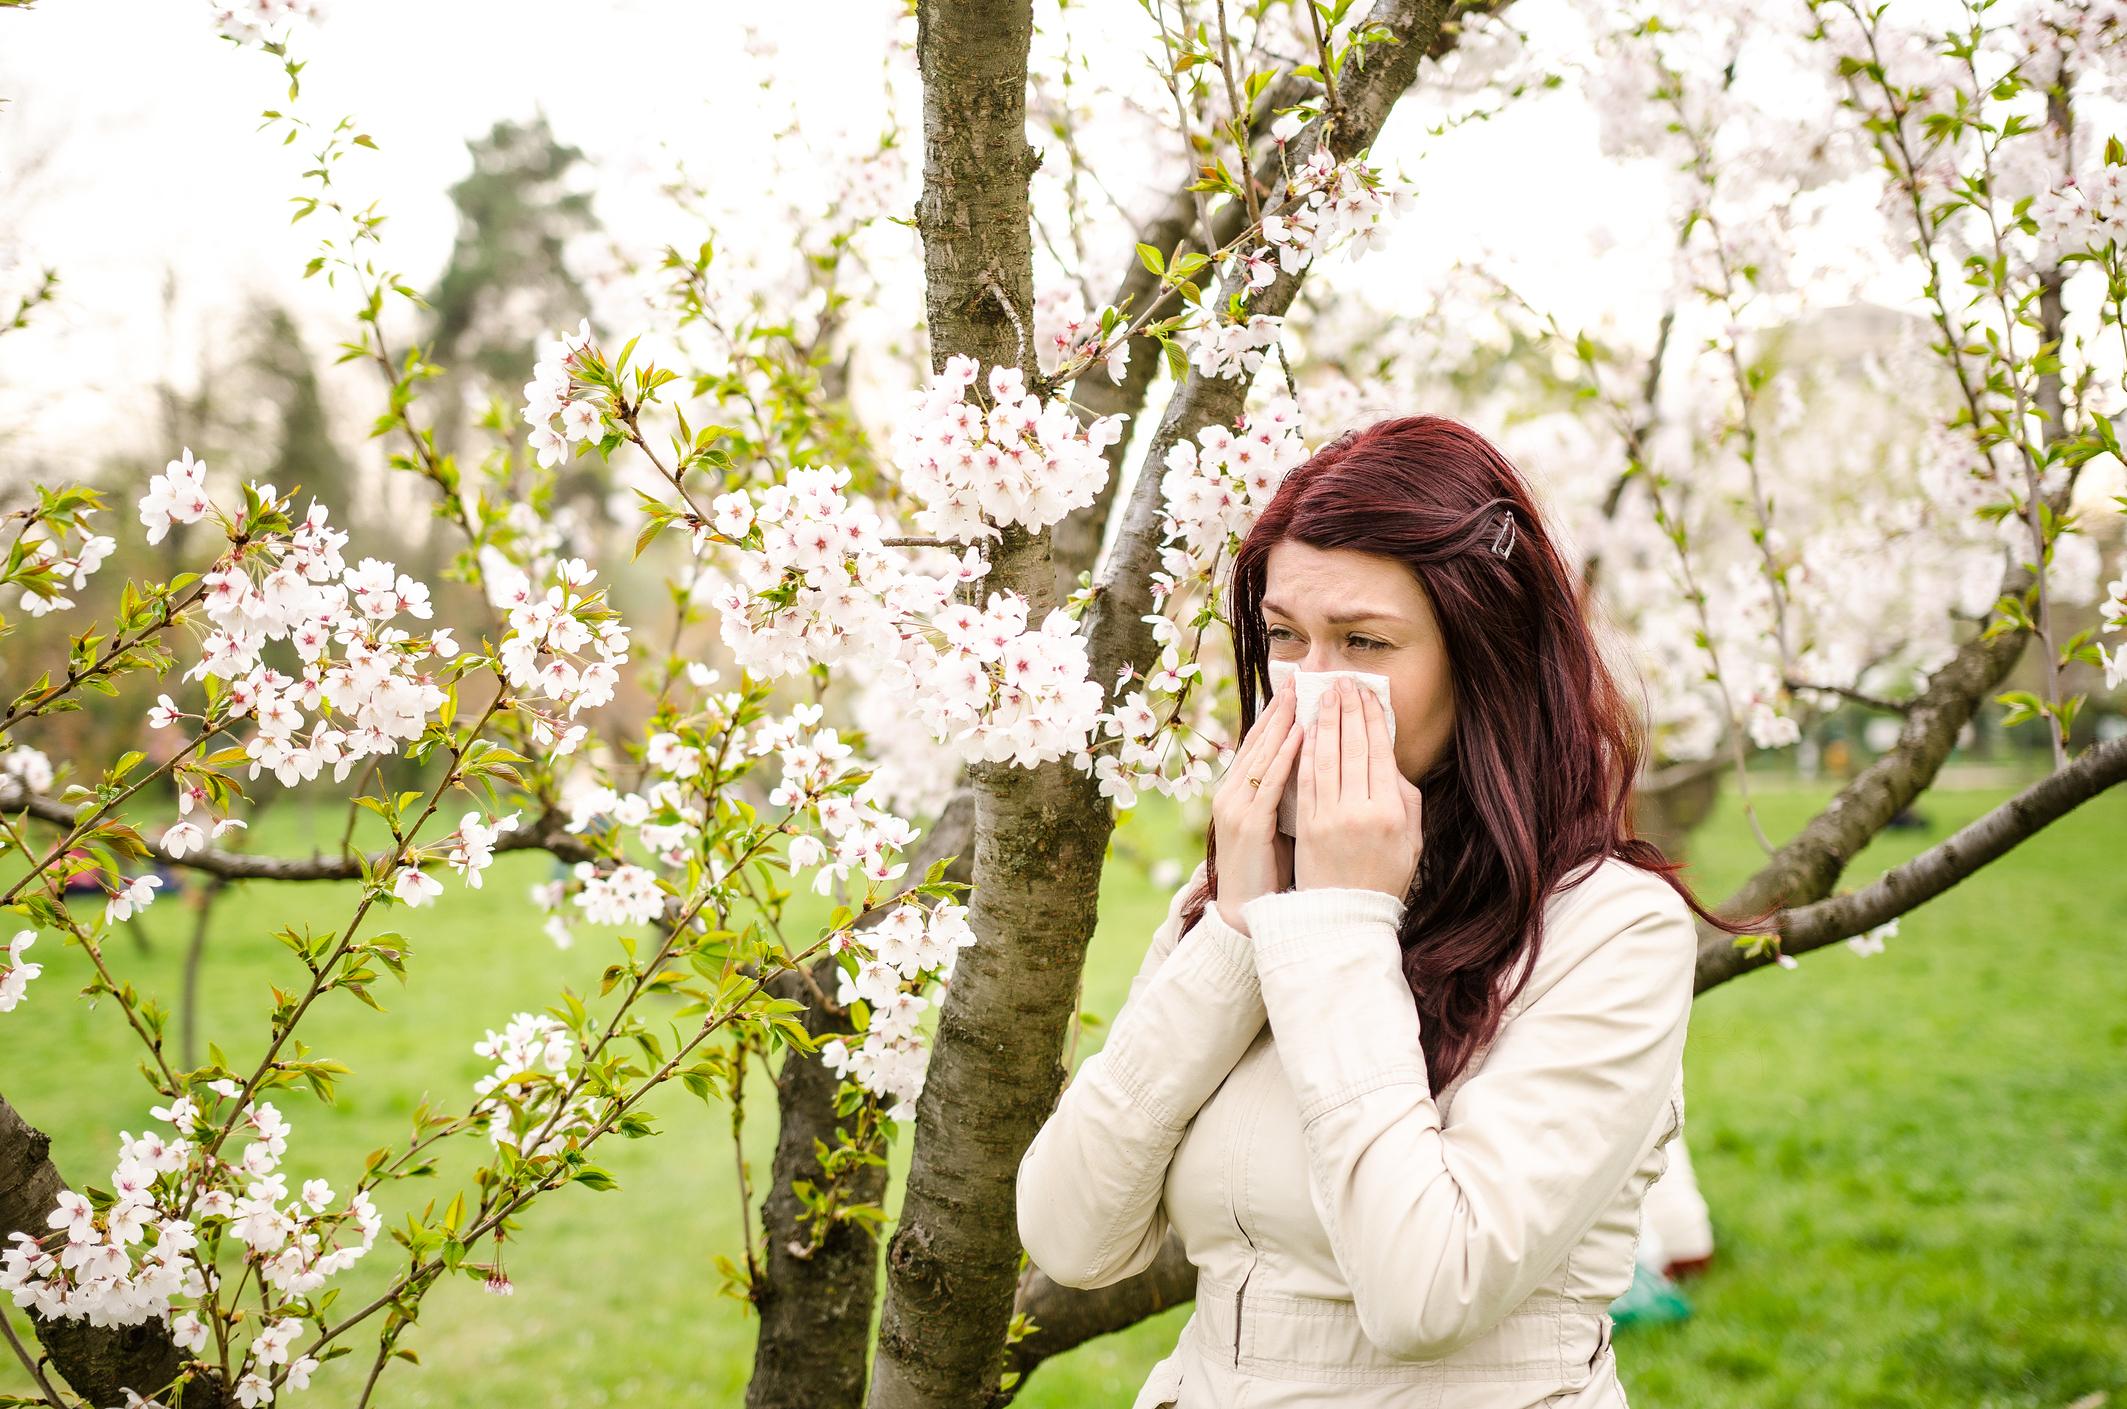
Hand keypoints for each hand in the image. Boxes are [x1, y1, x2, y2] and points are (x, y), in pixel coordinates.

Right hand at [1211, 681, 1302, 934]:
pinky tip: (1298, 736)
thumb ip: (1291, 793)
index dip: (1278, 714)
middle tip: (1300, 677)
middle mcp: (1233, 793)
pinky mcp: (1248, 824)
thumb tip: (1318, 766)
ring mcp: (1237, 807)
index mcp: (1240, 792)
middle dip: (1280, 708)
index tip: (1298, 687)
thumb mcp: (1280, 823)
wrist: (1247, 913)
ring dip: (1282, 723)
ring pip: (1262, 755)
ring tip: (1301, 695)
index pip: (1261, 743)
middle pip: (1258, 740)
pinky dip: (1283, 757)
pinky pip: (1268, 783)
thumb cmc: (1270, 870)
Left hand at [1294, 677, 1422, 900]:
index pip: (1380, 752)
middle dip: (1348, 710)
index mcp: (1392, 813)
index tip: (1367, 693)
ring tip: (1324, 695)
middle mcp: (1361, 811)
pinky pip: (1306, 778)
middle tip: (1344, 682)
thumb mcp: (1411, 840)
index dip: (1372, 718)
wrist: (1346, 917)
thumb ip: (1406, 799)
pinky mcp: (1307, 825)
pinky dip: (1306, 750)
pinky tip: (1305, 728)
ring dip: (1325, 721)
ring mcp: (1331, 817)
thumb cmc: (1383, 877)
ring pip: (1327, 757)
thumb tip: (1389, 760)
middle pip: (1353, 748)